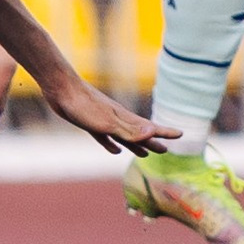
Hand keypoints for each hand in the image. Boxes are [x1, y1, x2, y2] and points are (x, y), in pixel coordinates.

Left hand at [43, 72, 178, 155]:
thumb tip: (152, 133)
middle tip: (165, 150)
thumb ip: (129, 130)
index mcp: (124, 120)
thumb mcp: (108, 123)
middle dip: (153, 142)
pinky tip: (114, 150)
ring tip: (144, 153)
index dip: (165, 133)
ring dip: (135, 145)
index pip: (150, 128)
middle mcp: (118, 120)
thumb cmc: (84, 106)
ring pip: (125, 137)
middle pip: (140, 134)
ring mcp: (104, 121)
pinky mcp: (90, 124)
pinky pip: (106, 138)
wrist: (61, 89)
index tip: (182, 134)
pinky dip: (112, 145)